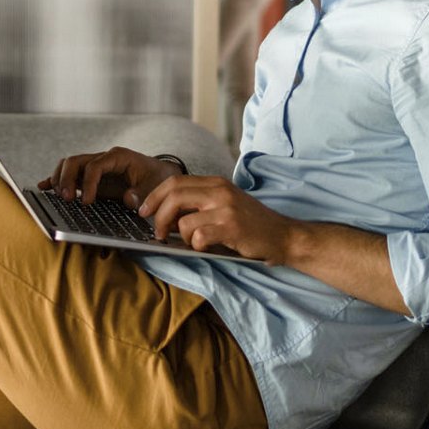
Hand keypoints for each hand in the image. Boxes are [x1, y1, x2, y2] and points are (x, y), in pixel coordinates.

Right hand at [38, 147, 183, 208]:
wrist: (159, 175)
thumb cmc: (157, 180)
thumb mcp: (155, 186)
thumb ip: (143, 193)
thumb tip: (128, 198)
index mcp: (118, 157)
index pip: (95, 165)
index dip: (87, 183)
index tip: (86, 202)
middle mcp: (103, 158)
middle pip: (75, 161)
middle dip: (66, 178)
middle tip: (66, 199)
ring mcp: (94, 166)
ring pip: (68, 165)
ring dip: (59, 179)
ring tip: (58, 197)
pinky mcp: (90, 177)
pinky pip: (69, 175)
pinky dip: (56, 180)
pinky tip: (43, 188)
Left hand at [139, 176, 295, 263]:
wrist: (284, 237)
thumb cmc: (252, 225)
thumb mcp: (226, 204)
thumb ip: (200, 203)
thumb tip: (165, 214)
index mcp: (216, 183)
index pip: (174, 181)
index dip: (154, 196)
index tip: (143, 211)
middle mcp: (220, 191)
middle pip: (173, 195)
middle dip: (158, 216)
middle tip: (157, 232)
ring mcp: (226, 208)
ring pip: (183, 220)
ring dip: (181, 236)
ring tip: (193, 243)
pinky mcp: (231, 227)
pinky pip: (198, 236)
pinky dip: (196, 245)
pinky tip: (207, 247)